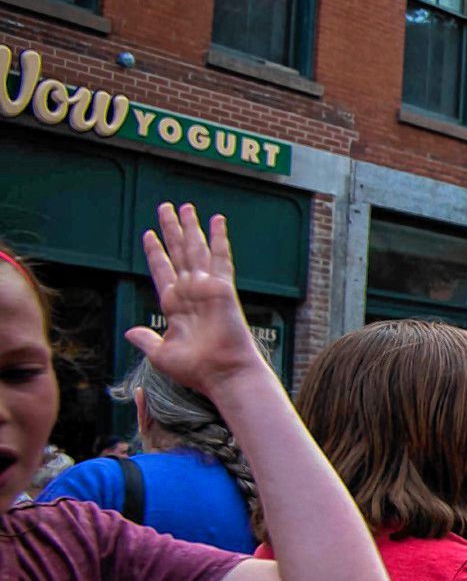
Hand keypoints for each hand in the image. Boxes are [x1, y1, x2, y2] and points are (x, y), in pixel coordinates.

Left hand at [126, 204, 268, 400]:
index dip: (155, 252)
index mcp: (174, 305)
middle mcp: (190, 292)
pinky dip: (219, 238)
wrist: (221, 373)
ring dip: (189, 227)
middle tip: (166, 208)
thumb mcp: (160, 354)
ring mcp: (206, 287)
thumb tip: (130, 331)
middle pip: (178, 252)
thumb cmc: (196, 369)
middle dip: (171, 229)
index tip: (149, 234)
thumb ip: (146, 339)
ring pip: (195, 249)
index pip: (162, 270)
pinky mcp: (222, 288)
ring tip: (184, 206)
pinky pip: (221, 257)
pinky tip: (217, 220)